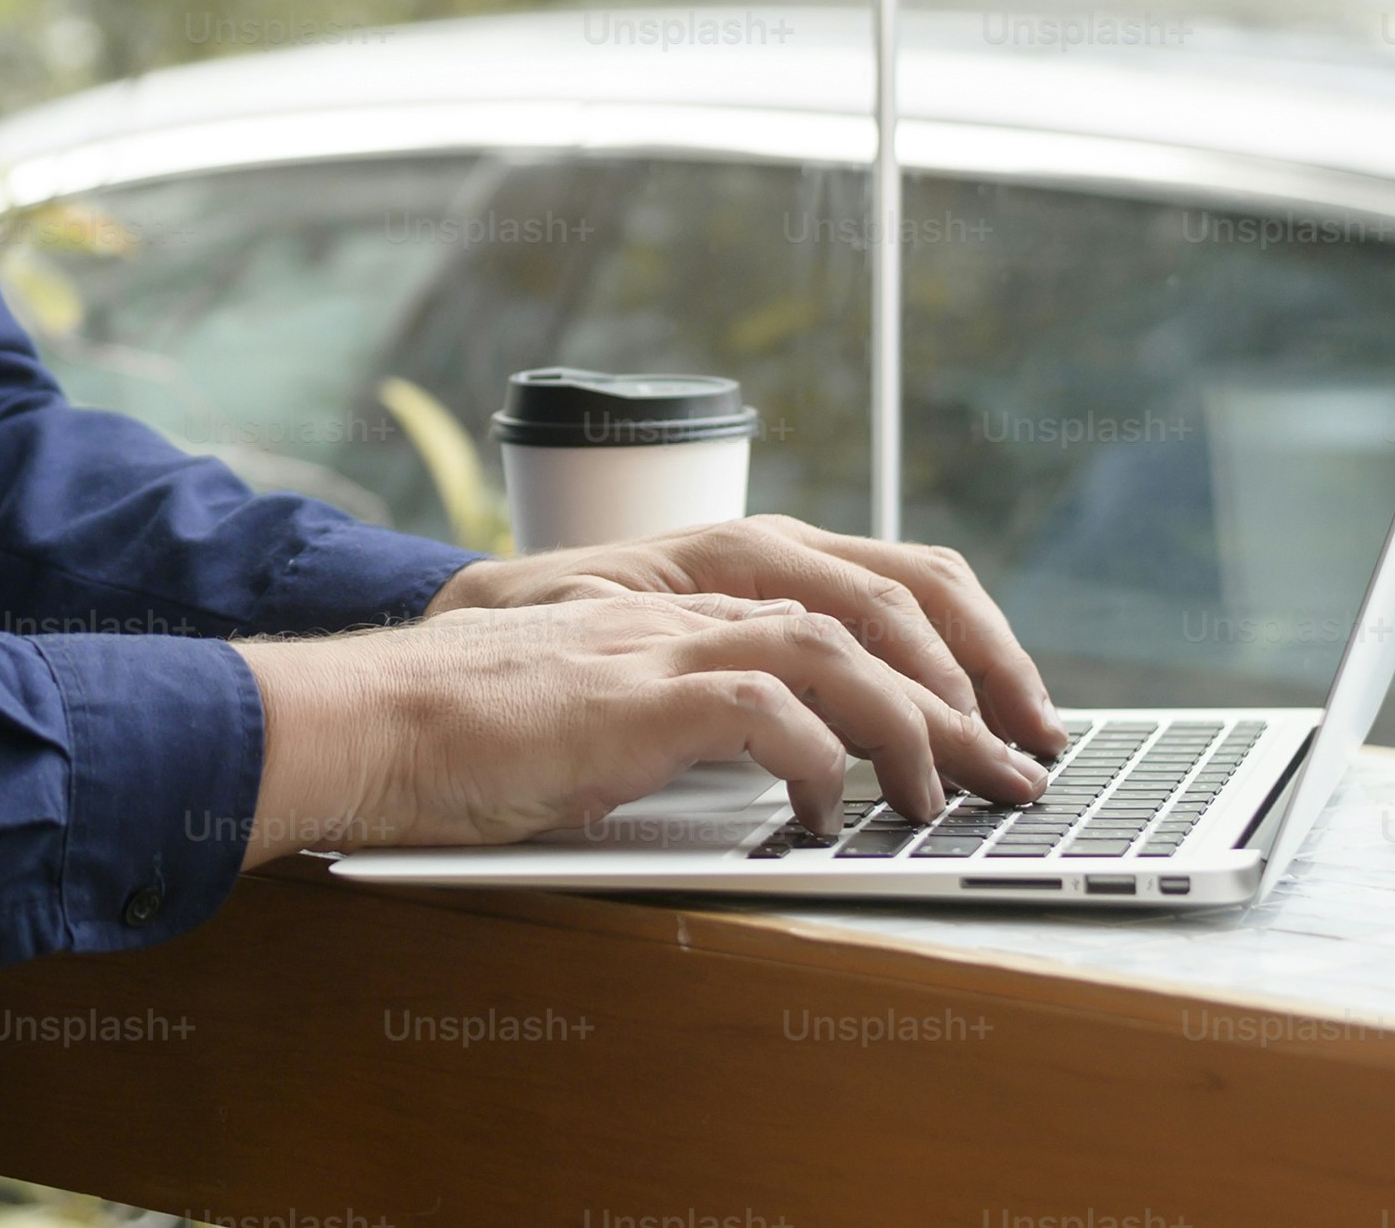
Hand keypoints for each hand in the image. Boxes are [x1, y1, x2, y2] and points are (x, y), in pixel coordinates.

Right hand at [428, 513, 1065, 768]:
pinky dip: (817, 762)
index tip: (1006, 718)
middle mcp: (694, 595)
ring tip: (946, 800)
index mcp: (697, 590)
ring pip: (841, 649)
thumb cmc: (475, 726)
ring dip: (915, 729)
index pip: (868, 581)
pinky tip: (826, 814)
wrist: (373, 720)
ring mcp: (665, 637)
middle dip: (972, 692)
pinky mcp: (635, 693)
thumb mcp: (613, 702)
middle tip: (1022, 771)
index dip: (957, 644)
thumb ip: (692, 705)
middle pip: (879, 609)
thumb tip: (792, 755)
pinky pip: (766, 710)